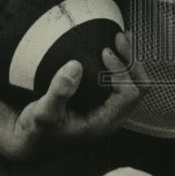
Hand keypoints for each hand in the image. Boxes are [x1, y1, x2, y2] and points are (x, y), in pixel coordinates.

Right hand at [0, 31, 148, 162]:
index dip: (121, 70)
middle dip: (132, 60)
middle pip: (139, 86)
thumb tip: (75, 66)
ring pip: (136, 82)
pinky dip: (124, 62)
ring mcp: (111, 108)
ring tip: (123, 37)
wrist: (35, 138)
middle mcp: (113, 115)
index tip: (105, 52)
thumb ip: (59, 92)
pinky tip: (116, 47)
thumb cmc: (39, 129)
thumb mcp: (43, 113)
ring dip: (131, 59)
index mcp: (104, 122)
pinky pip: (126, 80)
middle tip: (119, 38)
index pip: (128, 94)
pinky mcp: (106, 99)